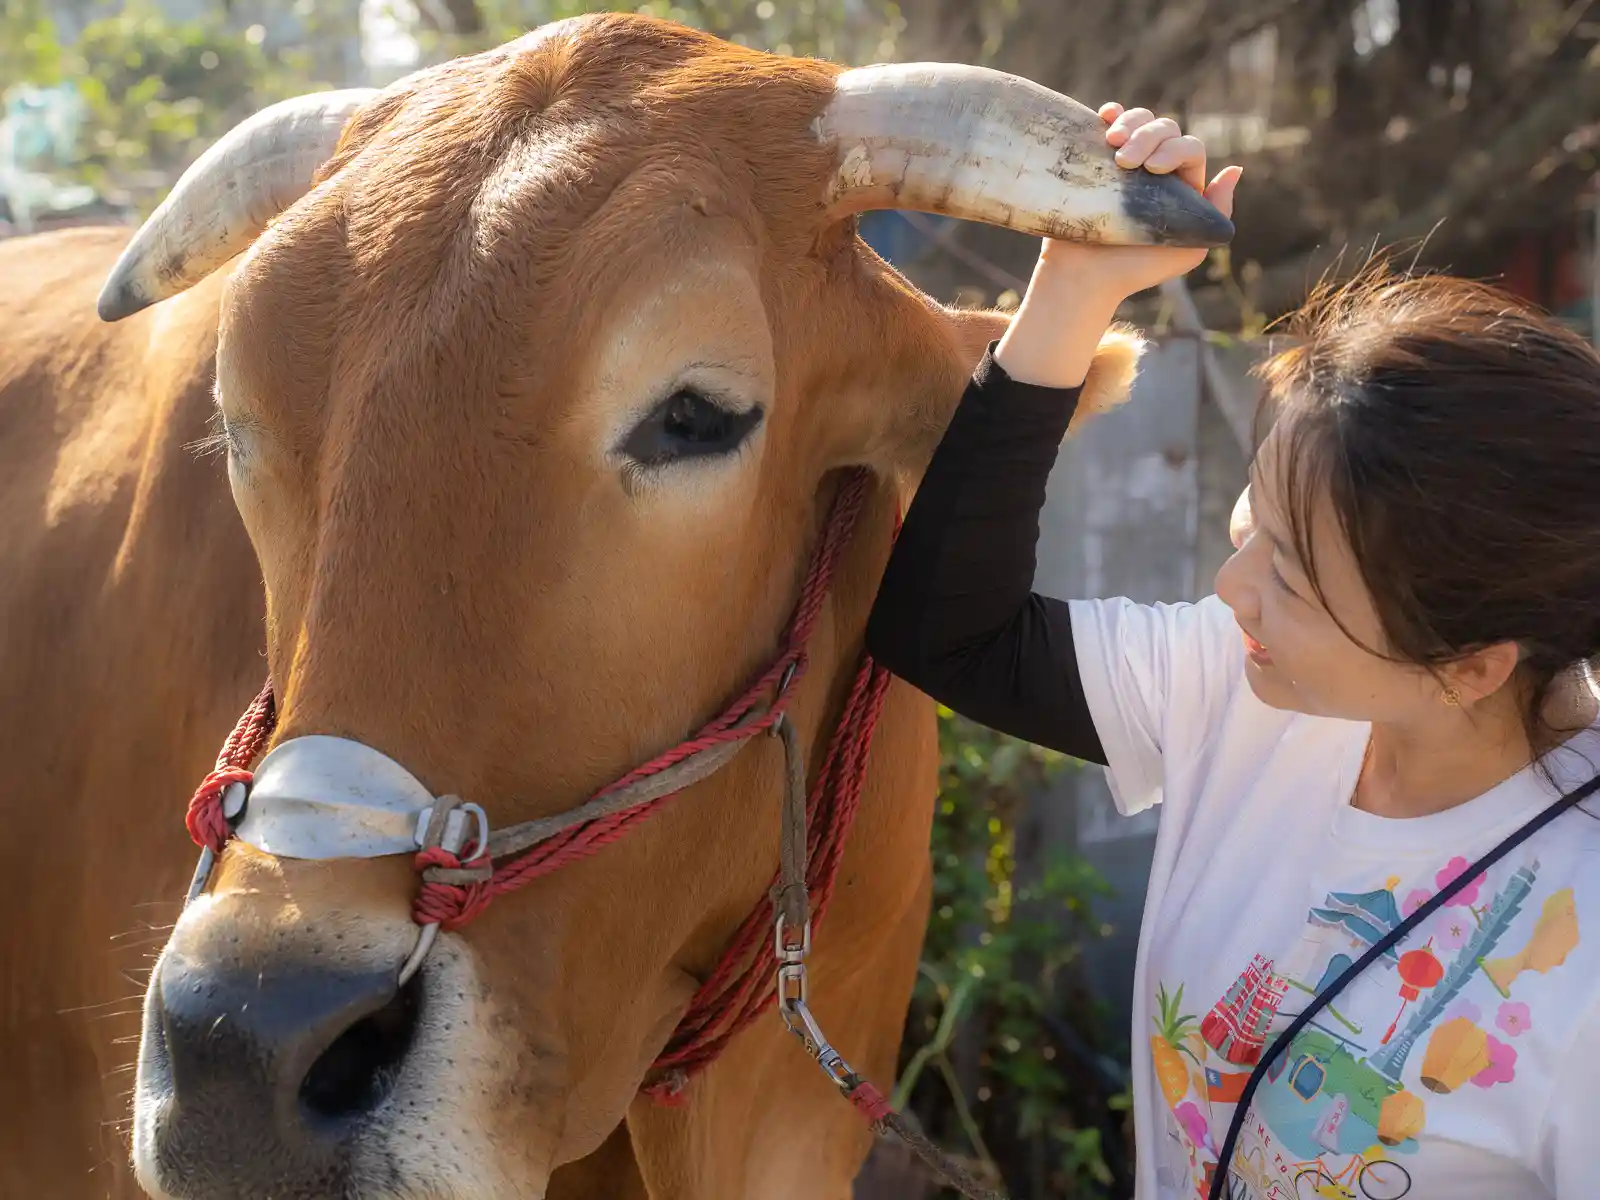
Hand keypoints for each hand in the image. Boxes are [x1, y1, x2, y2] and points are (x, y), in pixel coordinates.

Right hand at [1038, 103, 1241, 303]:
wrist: (1082, 276)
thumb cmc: (1134, 271)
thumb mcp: (1188, 249)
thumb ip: (1216, 214)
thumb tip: (1234, 171)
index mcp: (1181, 186)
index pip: (1189, 149)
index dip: (1175, 149)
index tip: (1154, 167)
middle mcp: (1155, 170)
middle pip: (1164, 129)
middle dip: (1147, 136)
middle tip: (1125, 161)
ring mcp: (1124, 162)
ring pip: (1140, 120)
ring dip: (1131, 122)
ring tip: (1112, 141)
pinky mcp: (1096, 159)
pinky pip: (1109, 124)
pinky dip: (1112, 113)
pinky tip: (1104, 115)